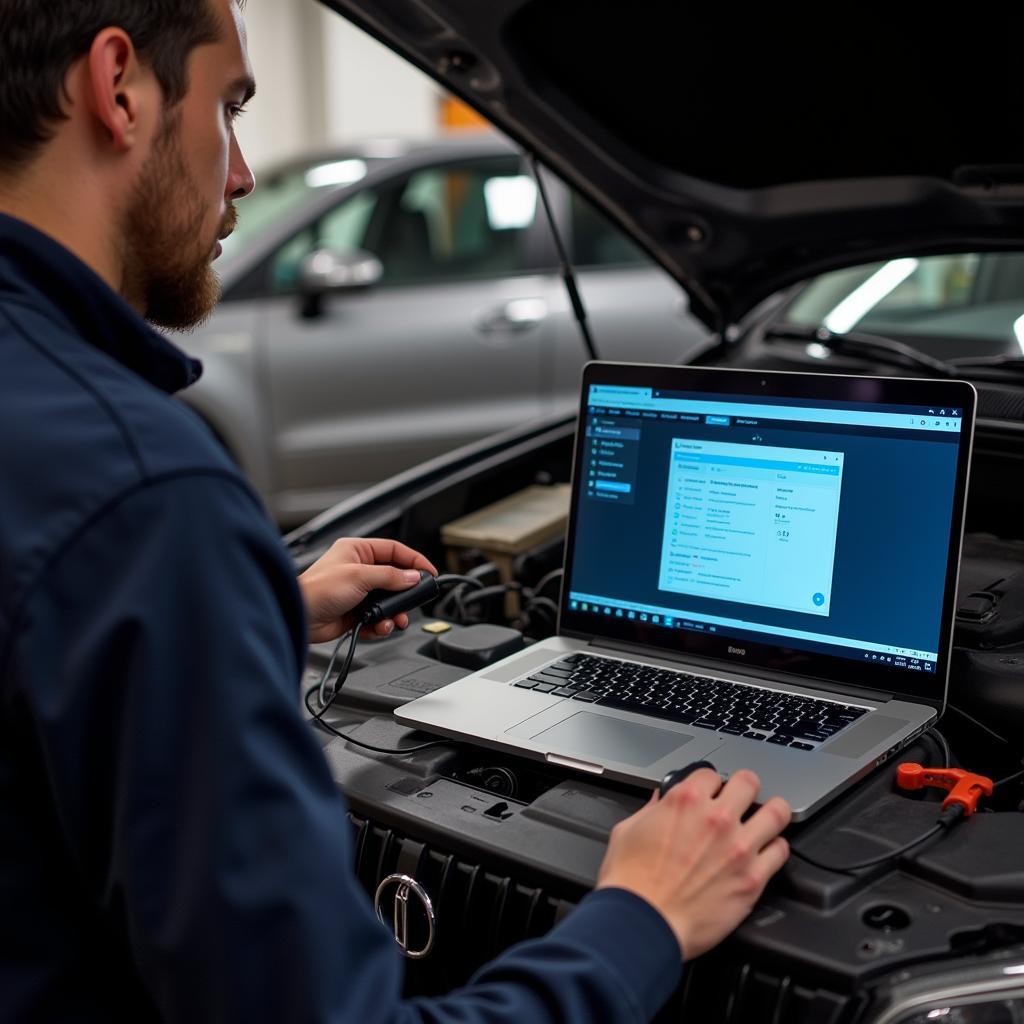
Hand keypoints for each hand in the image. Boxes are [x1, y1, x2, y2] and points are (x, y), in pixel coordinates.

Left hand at [298, 538, 436, 643]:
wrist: (299, 617)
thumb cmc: (317, 590)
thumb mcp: (359, 576)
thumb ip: (390, 576)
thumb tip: (412, 577)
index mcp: (358, 551)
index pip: (394, 550)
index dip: (414, 560)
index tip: (429, 572)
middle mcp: (358, 569)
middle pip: (394, 578)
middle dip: (404, 593)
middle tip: (413, 602)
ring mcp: (357, 592)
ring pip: (387, 601)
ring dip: (394, 612)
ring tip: (395, 619)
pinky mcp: (355, 612)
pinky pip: (377, 617)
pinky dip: (381, 624)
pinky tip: (378, 627)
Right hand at [596, 769, 789, 959]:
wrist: (644, 923)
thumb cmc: (632, 883)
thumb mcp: (627, 831)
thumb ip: (649, 810)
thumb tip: (659, 802)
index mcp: (685, 801)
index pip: (711, 774)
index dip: (709, 784)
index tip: (710, 793)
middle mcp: (717, 818)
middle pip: (749, 782)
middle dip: (744, 788)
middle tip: (742, 799)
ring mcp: (739, 847)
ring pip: (777, 812)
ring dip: (771, 813)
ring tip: (766, 818)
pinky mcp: (753, 878)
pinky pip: (781, 851)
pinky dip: (775, 849)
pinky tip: (766, 852)